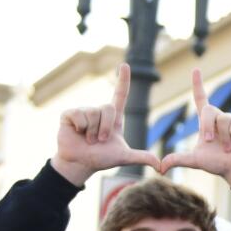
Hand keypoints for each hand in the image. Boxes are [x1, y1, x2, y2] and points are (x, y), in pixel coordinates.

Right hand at [52, 64, 161, 186]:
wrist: (80, 163)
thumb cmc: (101, 158)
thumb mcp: (124, 157)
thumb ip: (142, 157)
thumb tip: (161, 165)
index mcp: (113, 118)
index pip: (120, 94)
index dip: (123, 80)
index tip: (125, 65)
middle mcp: (99, 112)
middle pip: (107, 108)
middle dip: (104, 128)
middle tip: (99, 140)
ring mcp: (84, 111)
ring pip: (92, 113)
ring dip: (91, 130)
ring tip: (87, 139)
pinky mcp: (69, 114)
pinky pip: (78, 114)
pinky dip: (79, 127)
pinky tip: (76, 132)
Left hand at [161, 69, 230, 190]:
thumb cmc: (218, 164)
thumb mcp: (195, 160)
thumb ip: (178, 159)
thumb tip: (159, 167)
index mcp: (207, 122)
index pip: (201, 98)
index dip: (198, 85)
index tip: (196, 70)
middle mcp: (220, 117)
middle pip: (208, 109)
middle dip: (207, 126)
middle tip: (210, 141)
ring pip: (223, 119)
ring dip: (224, 137)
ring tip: (229, 147)